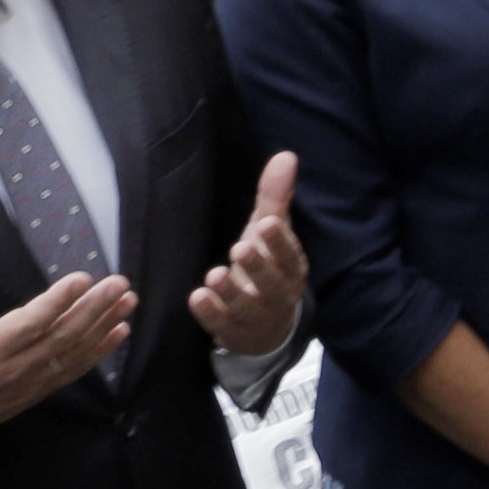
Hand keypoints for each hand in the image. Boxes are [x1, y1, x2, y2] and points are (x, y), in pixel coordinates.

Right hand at [0, 249, 135, 439]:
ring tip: (127, 301)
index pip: (29, 324)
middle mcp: (13, 368)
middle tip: (118, 284)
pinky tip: (118, 332)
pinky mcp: (37, 391)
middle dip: (93, 309)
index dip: (57, 302)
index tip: (82, 279)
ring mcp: (29, 382)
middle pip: (61, 337)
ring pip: (73, 354)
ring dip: (103, 327)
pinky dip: (99, 352)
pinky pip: (73, 371)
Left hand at [185, 153, 307, 354]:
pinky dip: (211, 315)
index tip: (266, 224)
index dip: (278, 242)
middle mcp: (279, 294)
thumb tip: (286, 155)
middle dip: (257, 266)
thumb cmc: (267, 266)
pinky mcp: (236, 333)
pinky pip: (224, 326)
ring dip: (231, 292)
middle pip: (271, 283)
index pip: (289, 255)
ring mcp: (257, 317)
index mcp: (291, 268)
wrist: (267, 324)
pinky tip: (197, 298)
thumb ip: (275, 197)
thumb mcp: (270, 231)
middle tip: (240, 247)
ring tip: (213, 275)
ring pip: (247, 307)